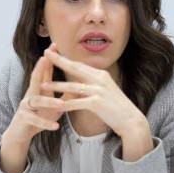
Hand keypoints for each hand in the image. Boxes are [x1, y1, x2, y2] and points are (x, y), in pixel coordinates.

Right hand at [0, 44, 64, 172]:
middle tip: (45, 58)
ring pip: (36, 101)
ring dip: (48, 101)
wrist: (21, 133)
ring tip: (60, 103)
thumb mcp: (55, 104)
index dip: (49, 58)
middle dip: (40, 68)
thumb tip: (81, 84)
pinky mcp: (24, 119)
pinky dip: (45, 123)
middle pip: (34, 79)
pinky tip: (55, 126)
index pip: (44, 71)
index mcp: (39, 89)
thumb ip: (65, 94)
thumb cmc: (40, 116)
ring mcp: (25, 106)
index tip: (55, 45)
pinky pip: (34, 120)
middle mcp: (30, 94)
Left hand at [42, 45, 152, 160]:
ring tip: (43, 84)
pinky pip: (77, 103)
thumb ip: (93, 84)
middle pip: (75, 68)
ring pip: (73, 86)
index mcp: (101, 74)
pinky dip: (65, 104)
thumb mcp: (105, 91)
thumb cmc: (116, 107)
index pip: (80, 64)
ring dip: (57, 85)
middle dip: (59, 61)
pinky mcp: (97, 103)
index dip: (66, 58)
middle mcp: (100, 79)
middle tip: (45, 54)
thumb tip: (81, 82)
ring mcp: (99, 90)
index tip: (54, 52)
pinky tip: (55, 106)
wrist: (130, 120)